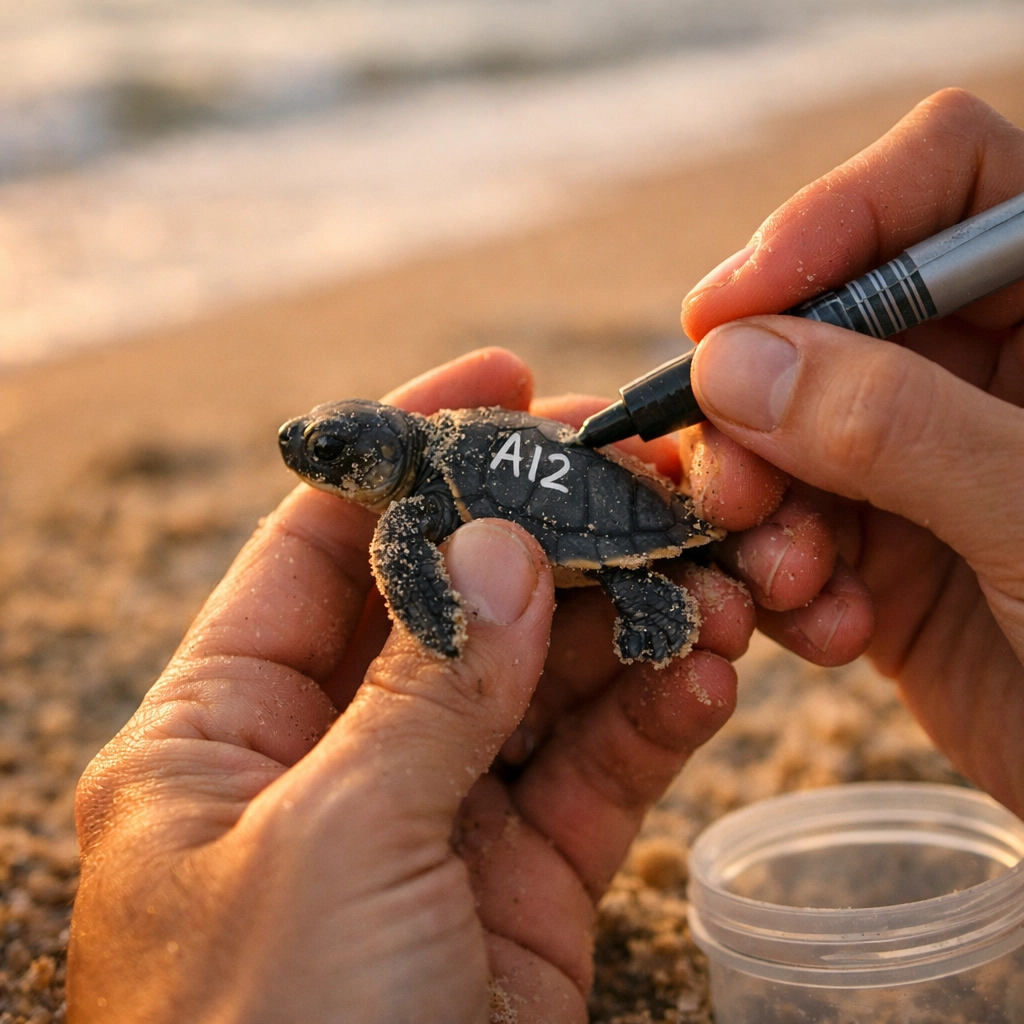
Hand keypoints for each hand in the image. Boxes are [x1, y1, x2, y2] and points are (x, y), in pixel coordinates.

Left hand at [68, 349, 756, 1023]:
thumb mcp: (329, 851)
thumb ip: (420, 692)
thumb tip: (495, 549)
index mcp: (221, 737)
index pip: (320, 550)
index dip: (405, 456)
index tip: (495, 384)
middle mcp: (327, 763)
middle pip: (449, 606)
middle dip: (542, 537)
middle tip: (640, 475)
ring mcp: (431, 821)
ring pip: (535, 682)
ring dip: (620, 623)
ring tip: (705, 572)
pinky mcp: (520, 887)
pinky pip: (591, 770)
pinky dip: (652, 714)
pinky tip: (709, 667)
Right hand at [681, 88, 1023, 812]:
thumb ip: (897, 426)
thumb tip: (733, 363)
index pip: (942, 180)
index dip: (832, 220)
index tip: (730, 308)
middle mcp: (983, 369)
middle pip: (824, 319)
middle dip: (758, 405)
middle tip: (734, 483)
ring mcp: (922, 460)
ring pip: (782, 434)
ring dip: (761, 508)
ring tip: (785, 580)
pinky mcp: (881, 550)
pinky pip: (788, 530)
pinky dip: (782, 580)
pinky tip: (826, 628)